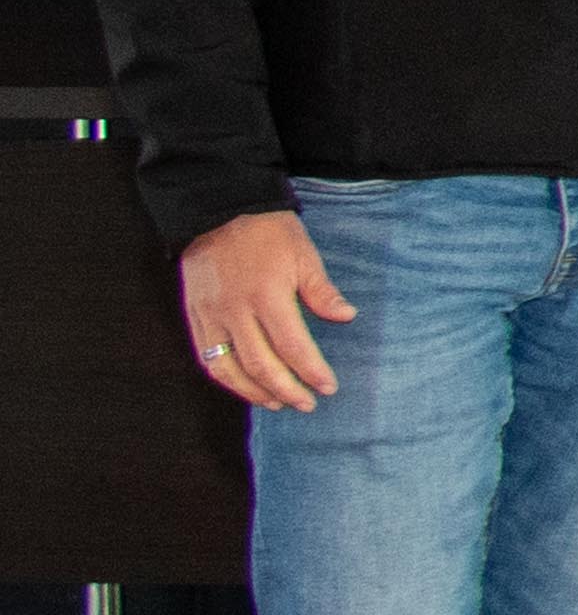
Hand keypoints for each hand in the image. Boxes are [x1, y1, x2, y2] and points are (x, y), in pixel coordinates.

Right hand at [176, 208, 355, 413]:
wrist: (217, 210)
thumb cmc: (268, 232)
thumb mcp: (303, 254)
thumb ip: (322, 291)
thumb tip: (346, 317)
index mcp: (266, 295)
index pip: (292, 346)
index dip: (311, 371)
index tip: (328, 387)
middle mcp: (234, 310)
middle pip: (260, 365)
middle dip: (287, 390)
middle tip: (308, 404)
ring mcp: (210, 315)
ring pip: (228, 369)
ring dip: (254, 392)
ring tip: (278, 403)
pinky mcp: (194, 316)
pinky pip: (207, 357)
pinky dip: (227, 378)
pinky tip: (246, 386)